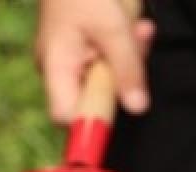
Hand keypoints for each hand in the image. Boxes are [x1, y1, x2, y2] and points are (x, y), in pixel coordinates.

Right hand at [36, 0, 154, 124]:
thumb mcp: (113, 28)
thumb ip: (127, 69)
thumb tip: (137, 108)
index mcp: (55, 67)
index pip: (65, 117)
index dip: (92, 121)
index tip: (121, 104)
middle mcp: (58, 69)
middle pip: (93, 99)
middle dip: (123, 78)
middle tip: (138, 43)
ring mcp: (70, 59)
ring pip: (107, 79)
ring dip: (130, 58)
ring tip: (140, 28)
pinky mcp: (83, 50)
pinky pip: (108, 61)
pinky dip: (125, 49)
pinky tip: (135, 27)